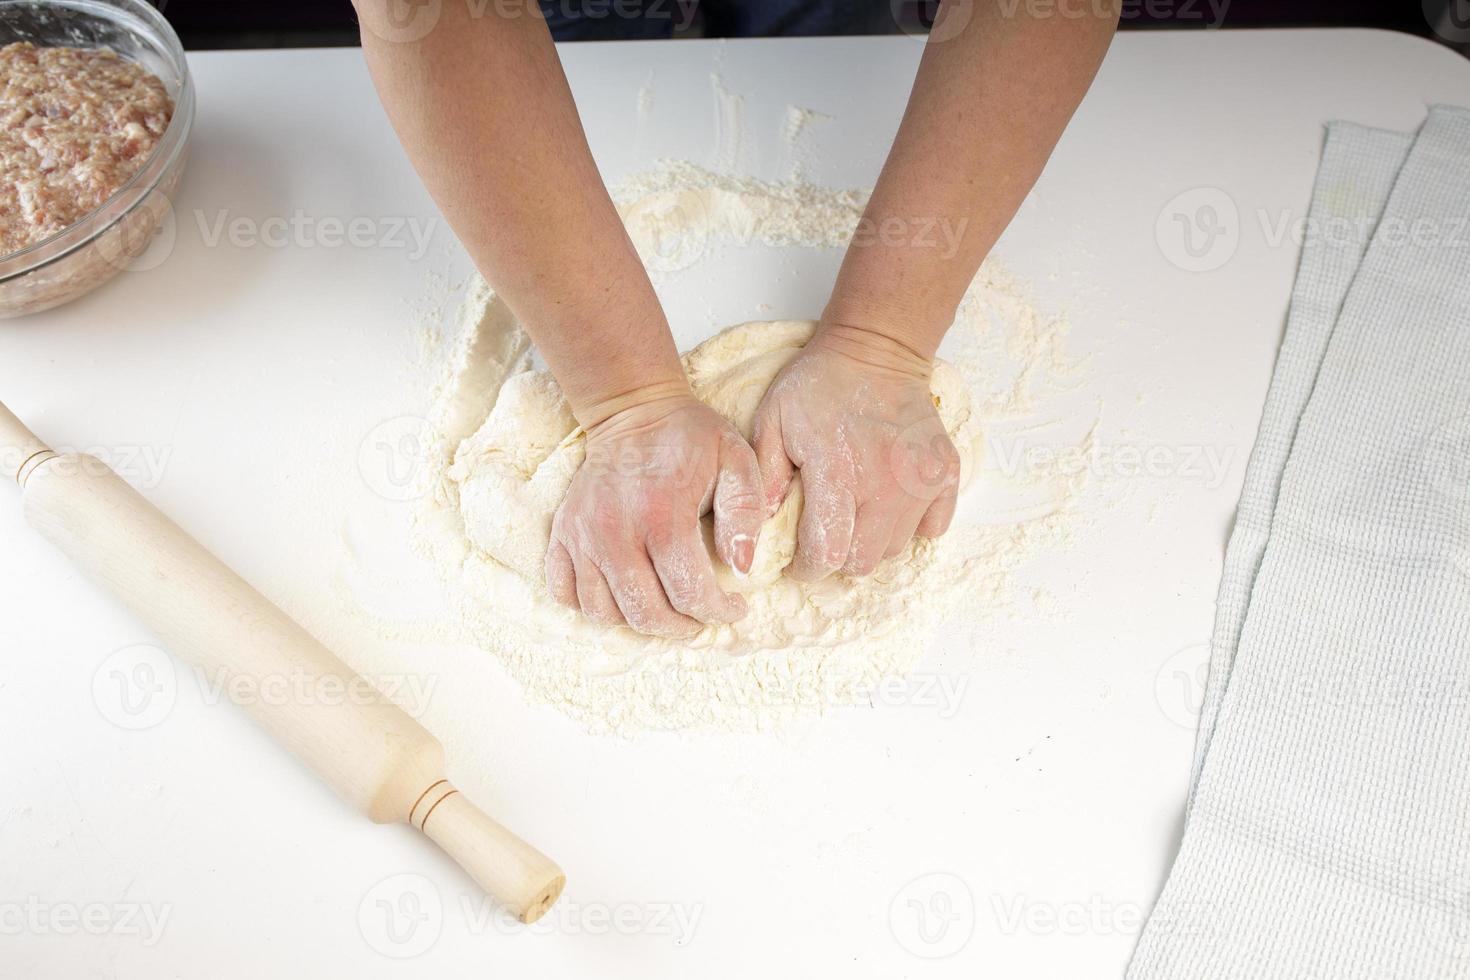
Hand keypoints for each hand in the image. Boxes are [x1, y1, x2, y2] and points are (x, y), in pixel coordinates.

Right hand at [546, 394, 764, 637]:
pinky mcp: (563, 533)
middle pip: (644, 612)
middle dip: (681, 628)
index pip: (689, 592)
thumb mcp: (736, 460)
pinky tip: (622, 596)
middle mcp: (615, 529)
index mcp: (663, 513)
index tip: (734, 608)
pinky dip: (592, 606)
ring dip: (639, 622)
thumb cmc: (691, 438)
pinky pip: (565, 592)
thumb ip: (745, 513)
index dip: (717, 612)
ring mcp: (582, 533)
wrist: (633, 410)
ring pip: (603, 611)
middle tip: (700, 619)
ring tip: (666, 610)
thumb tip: (741, 568)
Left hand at [751, 323, 960, 581]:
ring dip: (873, 542)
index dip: (809, 567)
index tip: (801, 560)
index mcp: (838, 475)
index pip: (828, 554)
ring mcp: (920, 482)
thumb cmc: (819, 384)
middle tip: (828, 536)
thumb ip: (767, 477)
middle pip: (863, 561)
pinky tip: (890, 504)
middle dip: (839, 557)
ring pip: (896, 548)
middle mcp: (884, 486)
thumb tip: (764, 524)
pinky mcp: (945, 474)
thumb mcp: (772, 421)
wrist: (875, 349)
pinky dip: (912, 525)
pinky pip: (933, 527)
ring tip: (857, 515)